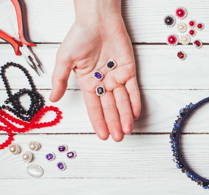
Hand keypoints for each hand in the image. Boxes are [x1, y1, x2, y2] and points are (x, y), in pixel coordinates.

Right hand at [50, 0, 140, 140]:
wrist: (97, 20)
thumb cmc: (79, 36)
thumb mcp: (64, 59)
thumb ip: (60, 80)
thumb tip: (52, 100)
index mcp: (88, 82)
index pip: (94, 107)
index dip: (98, 122)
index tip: (102, 136)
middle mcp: (103, 82)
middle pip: (110, 107)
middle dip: (114, 123)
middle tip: (118, 138)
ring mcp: (117, 77)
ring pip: (122, 101)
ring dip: (125, 116)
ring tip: (126, 131)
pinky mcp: (129, 70)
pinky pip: (133, 89)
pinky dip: (134, 101)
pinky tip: (135, 114)